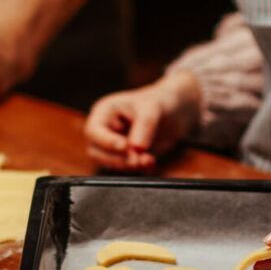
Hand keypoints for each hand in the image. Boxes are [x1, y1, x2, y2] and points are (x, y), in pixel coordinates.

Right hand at [83, 72, 201, 170]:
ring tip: (148, 161)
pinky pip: (126, 168)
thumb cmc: (160, 101)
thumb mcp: (153, 108)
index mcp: (104, 111)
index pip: (94, 131)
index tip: (125, 147)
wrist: (176, 111)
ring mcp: (114, 145)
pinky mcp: (126, 157)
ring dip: (128, 166)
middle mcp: (105, 130)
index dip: (106, 141)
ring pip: (109, 163)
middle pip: (97, 151)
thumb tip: (136, 148)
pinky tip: (150, 163)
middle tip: (137, 159)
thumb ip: (145, 126)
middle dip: (117, 158)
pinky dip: (138, 168)